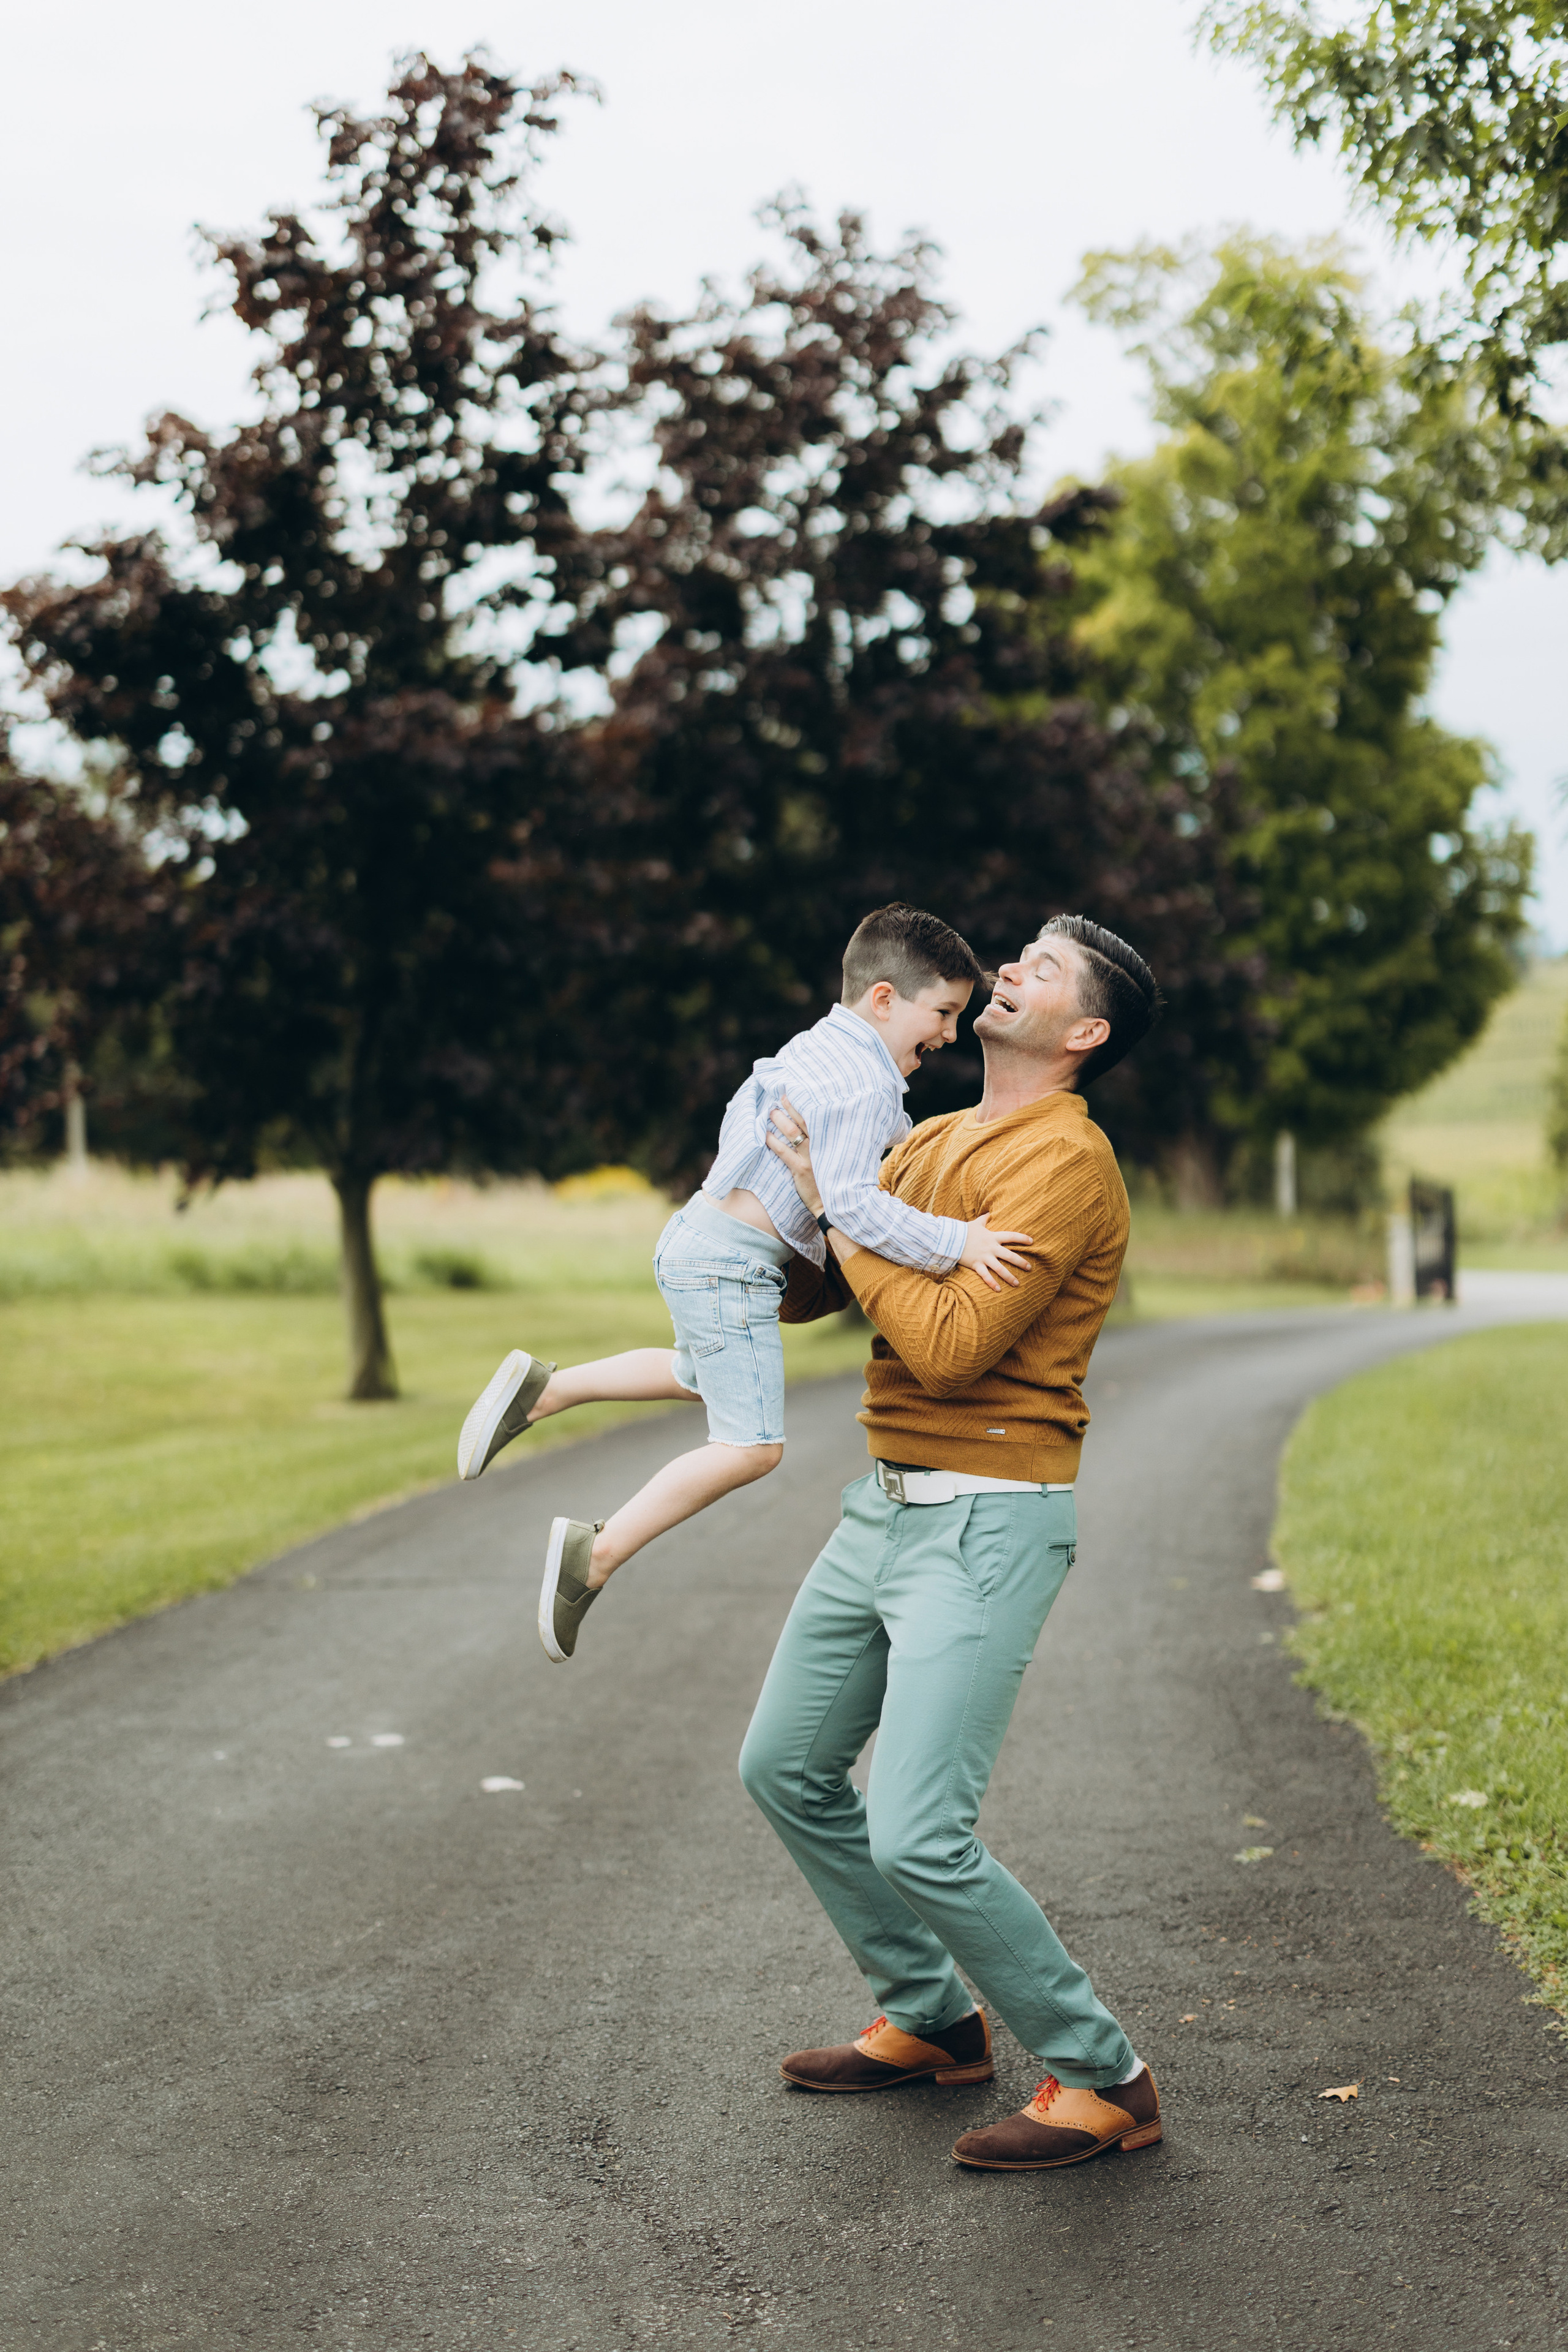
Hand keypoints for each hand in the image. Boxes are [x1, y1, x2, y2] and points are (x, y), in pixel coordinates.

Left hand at [765, 1093, 822, 1217]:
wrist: (833, 1202)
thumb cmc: (832, 1178)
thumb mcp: (834, 1157)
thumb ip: (828, 1143)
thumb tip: (816, 1129)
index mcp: (830, 1141)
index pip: (818, 1118)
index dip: (807, 1105)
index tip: (798, 1093)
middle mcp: (821, 1146)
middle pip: (804, 1121)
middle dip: (791, 1107)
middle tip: (781, 1097)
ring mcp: (811, 1157)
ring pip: (793, 1133)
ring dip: (780, 1121)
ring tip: (771, 1112)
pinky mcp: (800, 1169)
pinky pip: (783, 1152)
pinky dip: (773, 1142)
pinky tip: (765, 1135)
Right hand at [959, 1213, 1034, 1291]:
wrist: (950, 1238)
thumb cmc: (964, 1230)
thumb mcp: (975, 1223)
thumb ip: (984, 1219)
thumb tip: (988, 1213)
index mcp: (992, 1237)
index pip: (1011, 1236)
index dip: (1022, 1238)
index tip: (1031, 1241)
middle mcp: (991, 1248)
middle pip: (1009, 1256)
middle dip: (1021, 1262)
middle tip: (1029, 1268)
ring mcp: (984, 1257)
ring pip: (1000, 1269)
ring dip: (1010, 1277)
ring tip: (1017, 1283)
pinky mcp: (976, 1265)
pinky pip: (986, 1276)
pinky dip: (992, 1283)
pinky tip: (999, 1290)